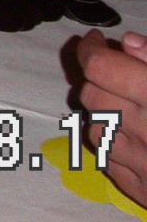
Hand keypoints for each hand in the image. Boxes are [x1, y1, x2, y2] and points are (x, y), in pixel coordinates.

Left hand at [79, 30, 146, 204]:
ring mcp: (142, 166)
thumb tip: (127, 42)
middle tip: (120, 74)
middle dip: (99, 79)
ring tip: (131, 107)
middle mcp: (145, 131)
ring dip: (104, 113)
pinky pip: (107, 162)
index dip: (91, 48)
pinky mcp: (142, 192)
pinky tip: (134, 140)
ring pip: (94, 127)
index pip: (100, 66)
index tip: (95, 40)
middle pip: (91, 94)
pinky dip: (113, 146)